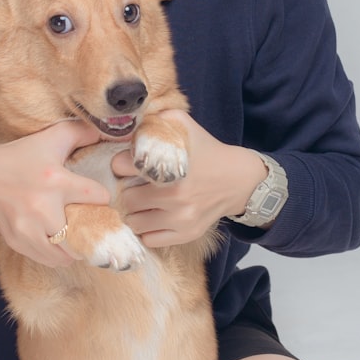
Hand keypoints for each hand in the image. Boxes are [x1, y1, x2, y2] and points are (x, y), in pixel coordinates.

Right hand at [0, 120, 110, 266]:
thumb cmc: (19, 158)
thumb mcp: (49, 139)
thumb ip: (79, 132)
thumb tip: (105, 131)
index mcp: (55, 181)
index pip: (97, 196)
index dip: (101, 197)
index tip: (97, 197)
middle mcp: (43, 208)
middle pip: (83, 235)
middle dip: (90, 231)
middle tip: (90, 225)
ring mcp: (28, 229)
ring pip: (65, 255)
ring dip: (74, 249)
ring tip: (75, 238)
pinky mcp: (18, 242)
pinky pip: (48, 259)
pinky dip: (57, 255)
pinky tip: (58, 242)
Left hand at [112, 110, 266, 247]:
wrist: (237, 179)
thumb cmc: (206, 151)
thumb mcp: (183, 125)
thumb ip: (155, 120)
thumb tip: (128, 127)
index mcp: (170, 167)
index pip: (121, 167)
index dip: (122, 164)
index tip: (129, 165)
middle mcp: (175, 195)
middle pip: (126, 198)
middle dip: (127, 190)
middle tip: (136, 186)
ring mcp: (181, 218)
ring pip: (134, 222)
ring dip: (136, 212)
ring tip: (144, 202)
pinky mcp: (186, 234)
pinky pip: (149, 239)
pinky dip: (147, 230)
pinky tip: (154, 217)